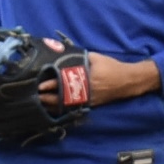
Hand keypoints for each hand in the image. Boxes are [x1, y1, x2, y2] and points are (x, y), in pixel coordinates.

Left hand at [39, 52, 161, 107]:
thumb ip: (79, 58)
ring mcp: (87, 101)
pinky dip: (61, 109)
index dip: (51, 85)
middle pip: (62, 98)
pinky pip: (72, 108)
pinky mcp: (89, 105)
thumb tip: (63, 54)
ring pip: (66, 106)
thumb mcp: (95, 58)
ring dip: (52, 105)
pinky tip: (52, 108)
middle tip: (34, 96)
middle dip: (47, 98)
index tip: (40, 85)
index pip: (64, 84)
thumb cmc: (111, 67)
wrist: (128, 81)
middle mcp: (85, 93)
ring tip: (39, 103)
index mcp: (86, 80)